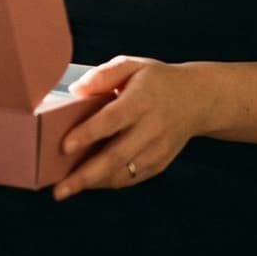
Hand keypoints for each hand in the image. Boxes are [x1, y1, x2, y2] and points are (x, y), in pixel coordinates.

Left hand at [52, 56, 206, 201]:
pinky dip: (109, 182)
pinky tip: (90, 181)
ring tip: (67, 188)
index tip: (64, 146)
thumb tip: (76, 90)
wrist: (196, 99)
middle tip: (59, 189)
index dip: (88, 134)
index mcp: (142, 100)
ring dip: (94, 183)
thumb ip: (103, 76)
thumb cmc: (156, 81)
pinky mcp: (160, 163)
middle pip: (116, 156)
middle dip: (85, 175)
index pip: (111, 120)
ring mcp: (157, 149)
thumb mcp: (132, 66)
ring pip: (123, 173)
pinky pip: (132, 178)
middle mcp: (151, 128)